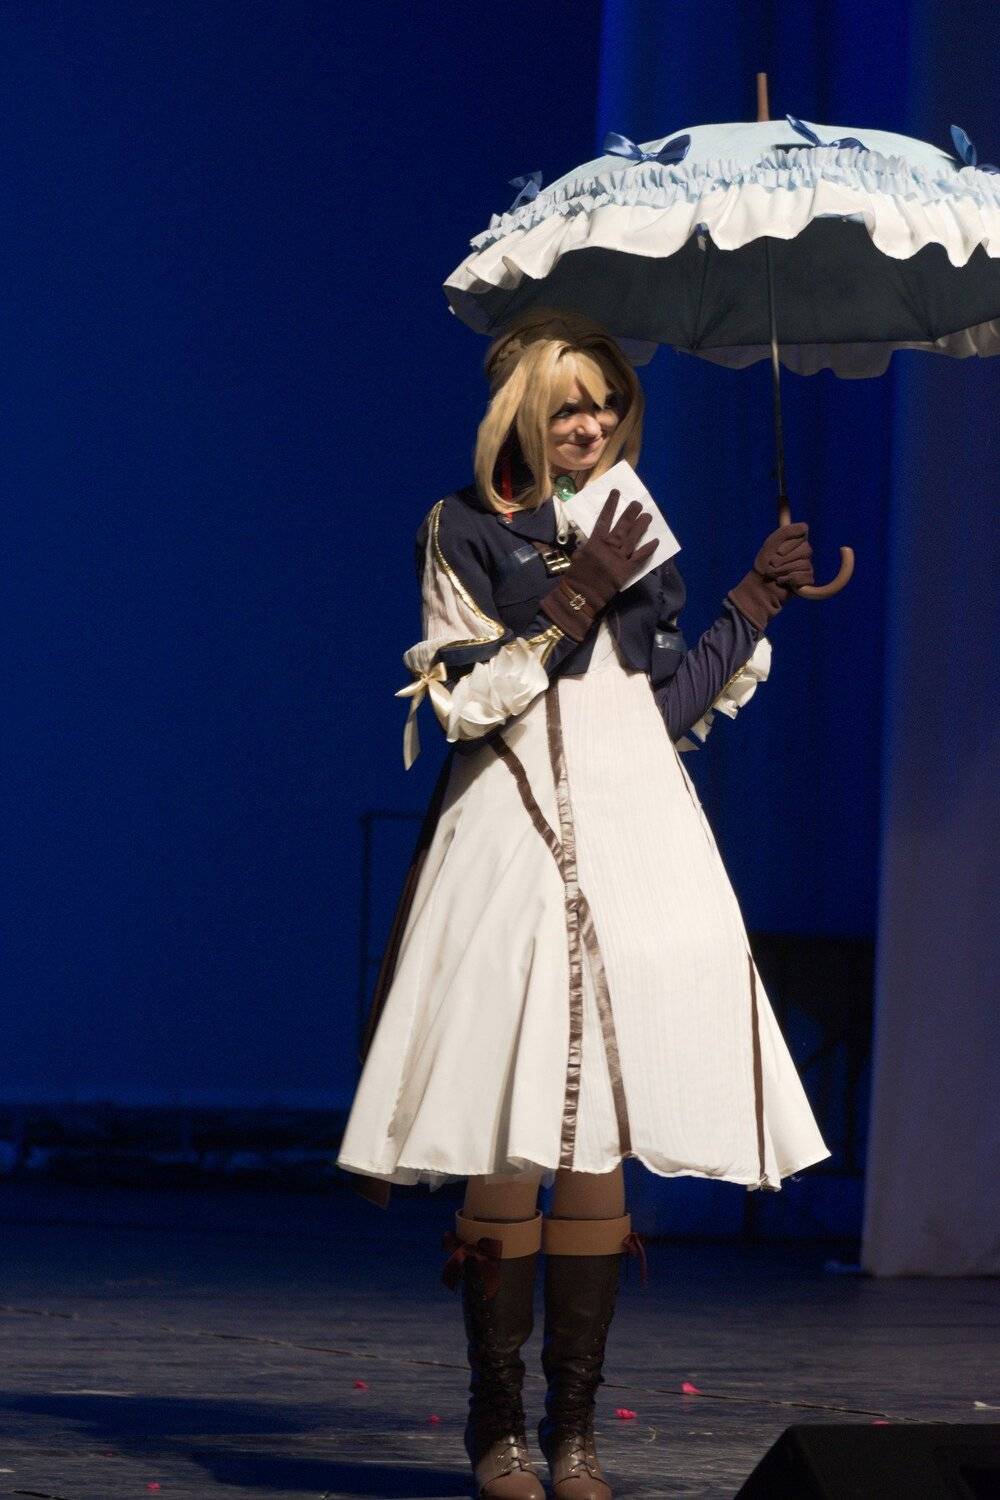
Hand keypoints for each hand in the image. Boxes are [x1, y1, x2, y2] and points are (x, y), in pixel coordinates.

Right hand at [540, 489, 658, 641]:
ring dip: (641, 526)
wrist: (581, 596)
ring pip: (633, 538)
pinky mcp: (627, 571)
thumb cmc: (576, 577)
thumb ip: (588, 545)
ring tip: (648, 516)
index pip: (604, 519)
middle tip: (638, 503)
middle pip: (622, 526)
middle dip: (631, 513)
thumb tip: (595, 537)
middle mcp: (609, 547)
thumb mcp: (578, 555)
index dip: (611, 505)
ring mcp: (619, 558)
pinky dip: (648, 550)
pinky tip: (656, 541)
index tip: (616, 493)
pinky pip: (640, 558)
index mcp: (595, 542)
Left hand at [727, 521, 813, 629]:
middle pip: (806, 550)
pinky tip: (782, 582)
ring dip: (784, 570)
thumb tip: (805, 527)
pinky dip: (790, 580)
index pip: (803, 532)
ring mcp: (806, 566)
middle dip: (785, 559)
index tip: (778, 551)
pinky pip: (806, 577)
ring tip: (775, 575)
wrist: (760, 586)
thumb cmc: (764, 564)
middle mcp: (803, 552)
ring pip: (804, 564)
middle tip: (773, 565)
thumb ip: (787, 532)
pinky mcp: (806, 580)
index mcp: (795, 541)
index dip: (790, 543)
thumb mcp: (771, 543)